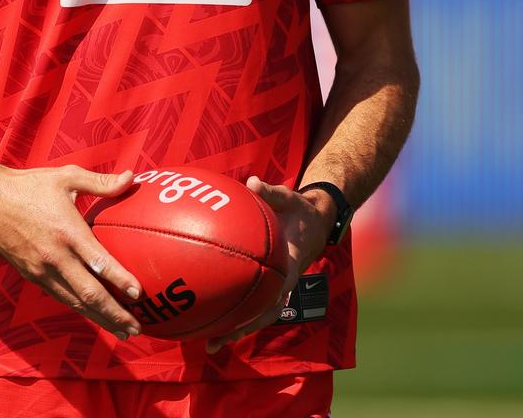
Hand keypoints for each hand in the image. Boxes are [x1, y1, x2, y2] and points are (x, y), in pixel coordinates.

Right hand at [0, 163, 143, 340]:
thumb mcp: (67, 177)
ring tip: (121, 329)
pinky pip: (60, 296)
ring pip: (75, 302)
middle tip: (137, 326)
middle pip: (89, 294)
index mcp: (67, 232)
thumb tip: (132, 177)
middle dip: (115, 313)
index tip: (139, 293)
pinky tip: (93, 314)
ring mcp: (42, 270)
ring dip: (100, 318)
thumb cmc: (29, 185)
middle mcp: (55, 257)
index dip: (120, 280)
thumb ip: (101, 182)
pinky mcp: (31, 276)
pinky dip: (79, 308)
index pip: (99, 262)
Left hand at [205, 177, 334, 353]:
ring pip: (256, 315)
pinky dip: (235, 311)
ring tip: (208, 343)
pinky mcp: (268, 282)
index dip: (259, 310)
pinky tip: (212, 316)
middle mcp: (283, 282)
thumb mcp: (290, 197)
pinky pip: (251, 301)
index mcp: (291, 265)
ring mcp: (276, 285)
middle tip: (212, 343)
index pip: (276, 294)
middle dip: (238, 330)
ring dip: (235, 329)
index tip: (240, 324)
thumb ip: (271, 191)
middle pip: (261, 315)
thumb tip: (252, 182)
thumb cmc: (301, 209)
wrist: (317, 219)